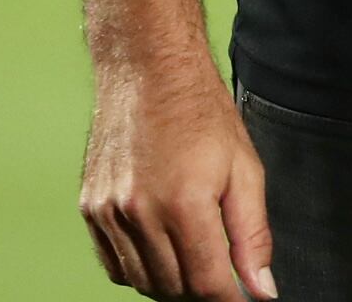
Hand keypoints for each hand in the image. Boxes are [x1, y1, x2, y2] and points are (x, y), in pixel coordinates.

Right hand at [79, 58, 274, 299]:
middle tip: (224, 278)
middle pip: (173, 288)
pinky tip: (162, 250)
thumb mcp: (245, 168)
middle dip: (203, 291)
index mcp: (185, 203)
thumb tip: (262, 288)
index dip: (231, 299)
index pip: (208, 283)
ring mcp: (108, 213)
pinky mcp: (89, 209)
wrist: (148, 71)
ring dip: (172, 284)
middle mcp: (140, 213)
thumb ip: (253, 234)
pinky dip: (139, 270)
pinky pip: (114, 264)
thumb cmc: (202, 113)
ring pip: (142, 281)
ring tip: (197, 262)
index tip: (245, 299)